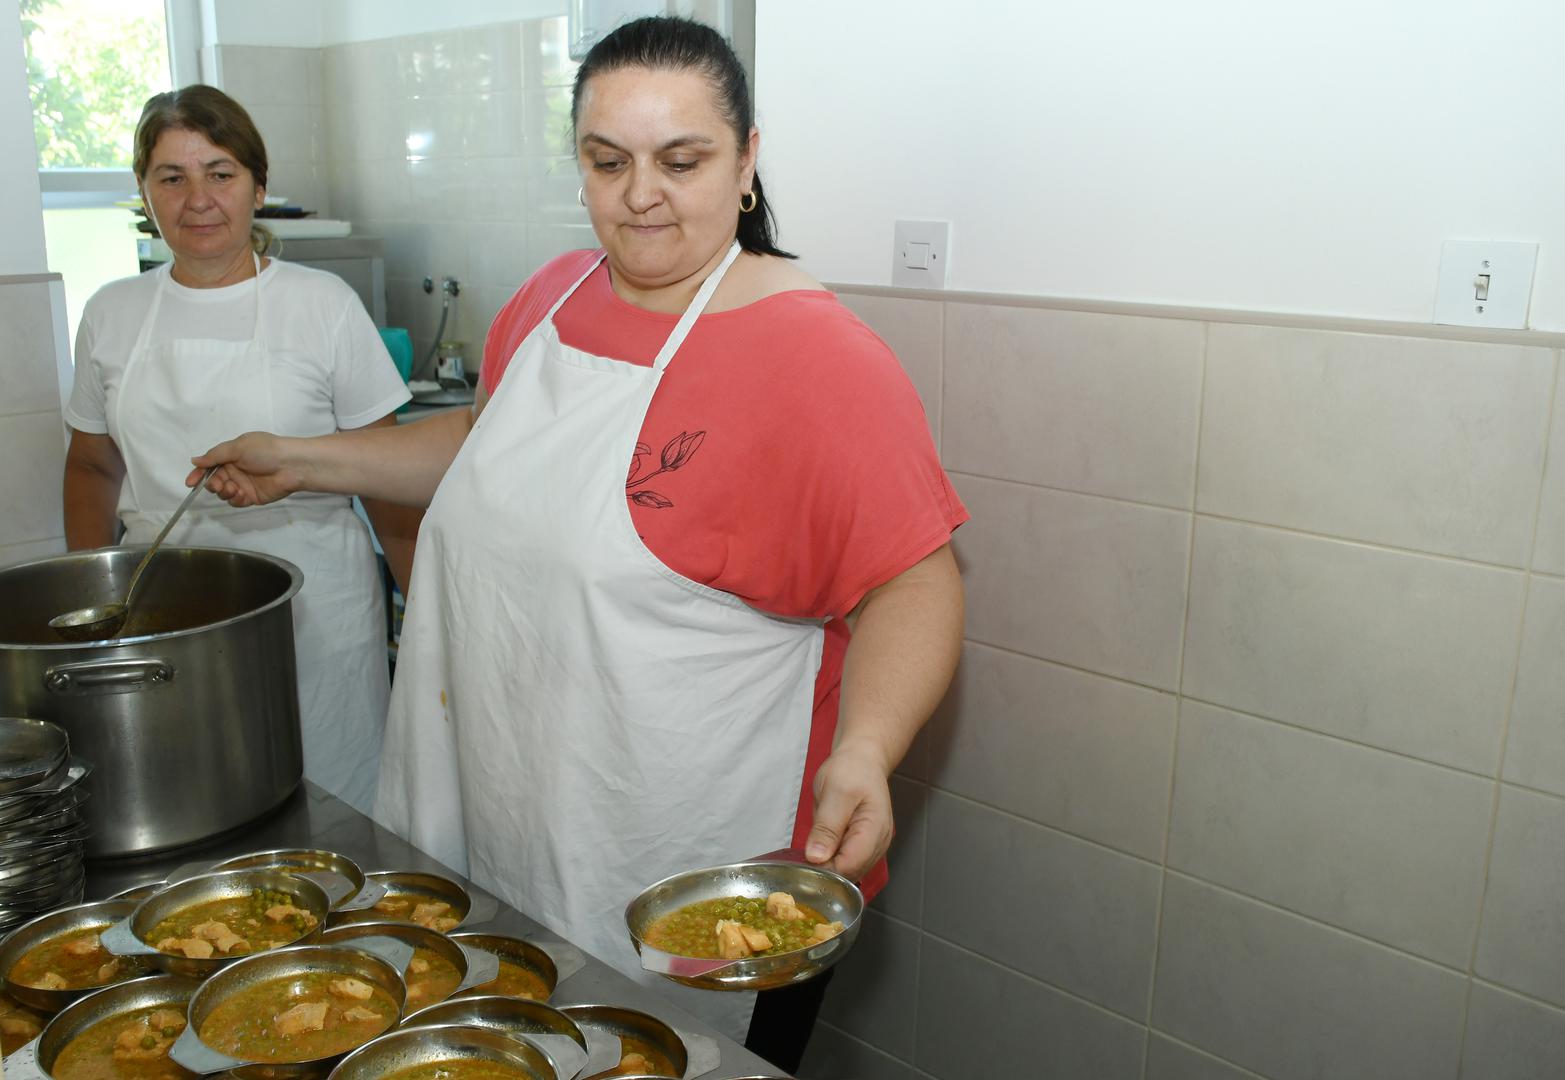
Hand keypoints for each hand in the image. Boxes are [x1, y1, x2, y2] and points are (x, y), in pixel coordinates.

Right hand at [188, 433, 301, 506]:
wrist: (292, 465)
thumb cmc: (266, 451)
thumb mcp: (238, 447)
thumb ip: (215, 455)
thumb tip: (194, 460)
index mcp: (232, 455)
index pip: (209, 465)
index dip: (198, 474)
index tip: (190, 483)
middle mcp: (236, 470)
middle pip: (214, 481)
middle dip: (213, 484)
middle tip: (220, 485)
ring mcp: (244, 484)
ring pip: (224, 493)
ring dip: (225, 492)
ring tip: (234, 488)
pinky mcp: (252, 497)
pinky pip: (236, 501)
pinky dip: (236, 499)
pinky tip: (242, 494)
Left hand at [805, 737, 893, 881]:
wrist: (862, 760)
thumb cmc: (852, 770)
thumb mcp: (835, 792)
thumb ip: (827, 827)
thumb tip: (816, 858)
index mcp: (874, 831)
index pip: (848, 867)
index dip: (824, 869)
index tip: (804, 860)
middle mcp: (877, 845)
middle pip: (848, 874)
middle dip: (825, 869)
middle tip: (805, 851)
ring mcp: (872, 848)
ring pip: (846, 872)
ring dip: (827, 865)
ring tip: (815, 844)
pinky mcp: (863, 847)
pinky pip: (845, 862)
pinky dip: (831, 859)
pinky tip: (823, 845)